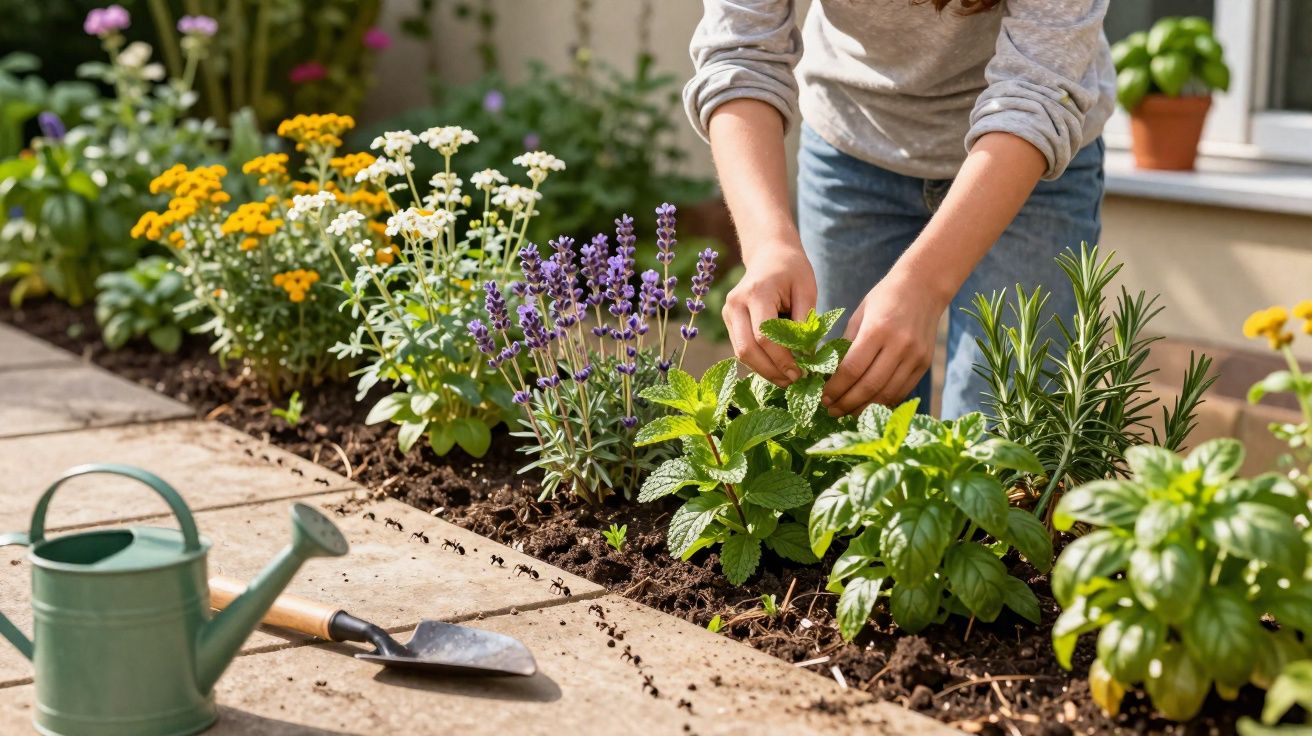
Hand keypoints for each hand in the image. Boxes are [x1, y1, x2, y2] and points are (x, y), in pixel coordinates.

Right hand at [723, 242, 816, 386]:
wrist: (769, 253)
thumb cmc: (792, 269)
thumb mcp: (806, 290)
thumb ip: (805, 323)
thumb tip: (805, 357)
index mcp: (756, 293)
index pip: (765, 335)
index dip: (782, 359)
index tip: (800, 372)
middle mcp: (736, 304)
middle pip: (747, 349)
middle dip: (770, 370)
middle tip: (793, 381)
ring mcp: (728, 313)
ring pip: (741, 353)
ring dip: (764, 370)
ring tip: (786, 378)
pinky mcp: (729, 321)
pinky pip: (741, 348)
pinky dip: (759, 361)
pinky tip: (776, 367)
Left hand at [822, 272, 943, 415]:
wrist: (924, 287)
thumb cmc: (885, 297)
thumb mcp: (859, 314)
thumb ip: (846, 343)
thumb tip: (829, 374)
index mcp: (878, 330)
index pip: (852, 369)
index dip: (836, 388)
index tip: (823, 397)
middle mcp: (899, 345)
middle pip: (869, 386)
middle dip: (847, 403)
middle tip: (831, 411)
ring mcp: (915, 357)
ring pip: (887, 394)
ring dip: (864, 409)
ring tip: (846, 413)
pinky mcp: (924, 364)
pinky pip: (902, 391)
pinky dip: (883, 402)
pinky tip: (868, 406)